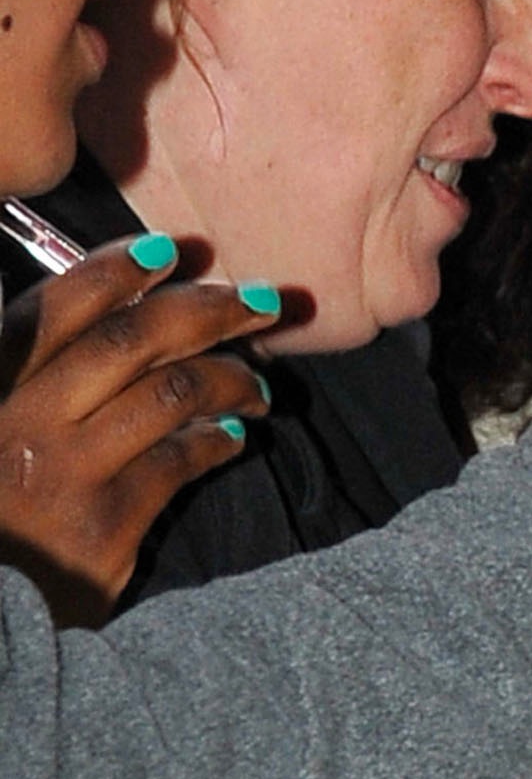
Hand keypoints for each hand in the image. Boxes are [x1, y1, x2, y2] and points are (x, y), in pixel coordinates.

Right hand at [0, 245, 276, 620]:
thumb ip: (29, 384)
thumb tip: (108, 324)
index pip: (50, 311)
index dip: (112, 273)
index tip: (166, 254)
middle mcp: (17, 422)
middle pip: (127, 342)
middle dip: (205, 311)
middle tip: (260, 302)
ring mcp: (63, 473)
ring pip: (169, 393)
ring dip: (230, 376)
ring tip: (257, 383)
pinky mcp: (104, 524)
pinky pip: (181, 460)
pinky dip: (218, 440)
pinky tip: (235, 438)